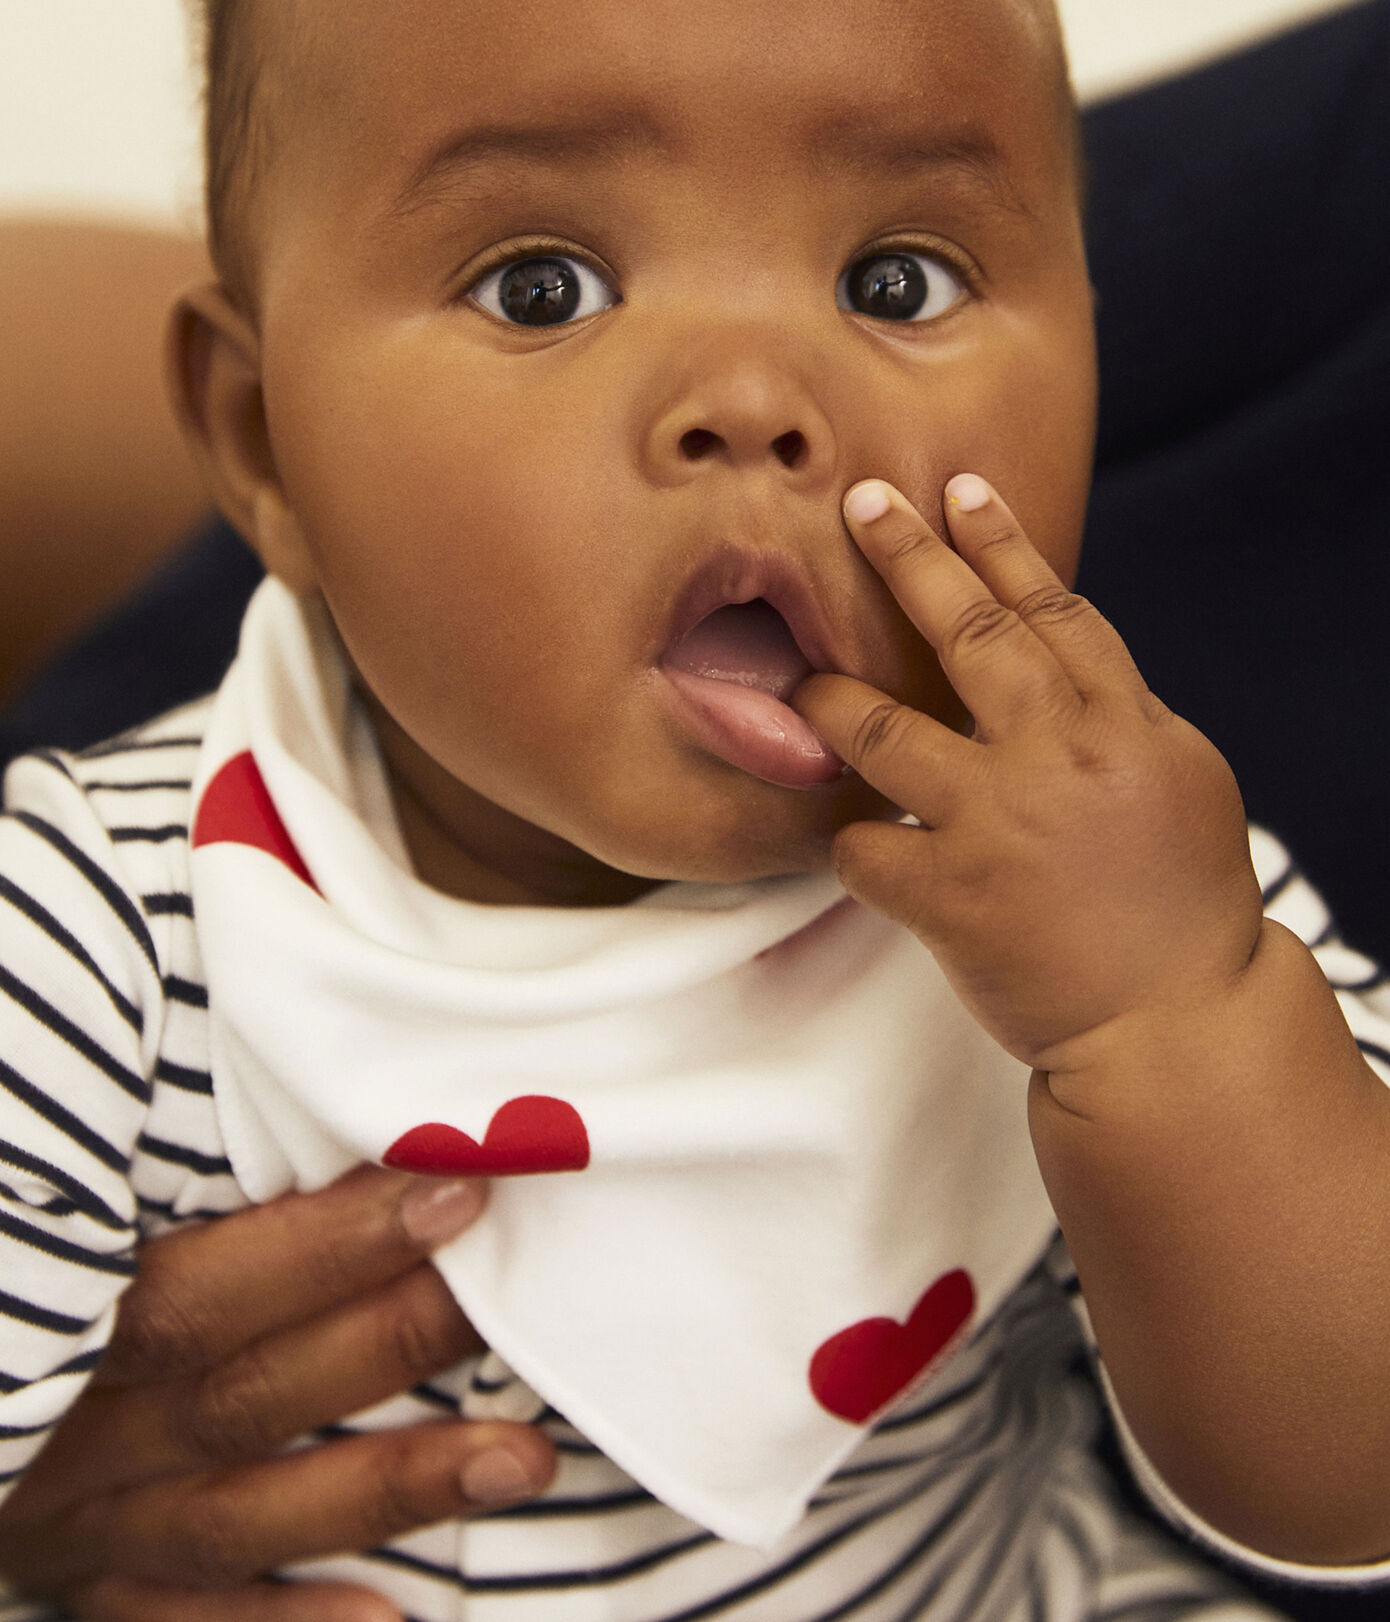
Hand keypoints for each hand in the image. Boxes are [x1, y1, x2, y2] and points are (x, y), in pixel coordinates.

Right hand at [0, 1165, 555, 1620]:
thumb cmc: (45, 1270)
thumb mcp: (68, 1220)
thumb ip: (170, 1182)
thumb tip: (336, 1100)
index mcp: (66, 1321)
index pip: (200, 1289)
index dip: (331, 1243)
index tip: (459, 1188)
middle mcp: (79, 1433)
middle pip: (246, 1391)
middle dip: (388, 1340)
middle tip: (507, 1298)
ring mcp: (91, 1525)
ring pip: (244, 1511)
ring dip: (389, 1486)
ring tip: (522, 1459)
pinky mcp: (99, 1591)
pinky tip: (398, 1619)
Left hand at [793, 474, 1264, 1078]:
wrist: (1176, 1024)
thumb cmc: (1181, 905)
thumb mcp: (1179, 782)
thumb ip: (1112, 715)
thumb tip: (1052, 661)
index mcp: (1122, 725)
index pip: (1053, 611)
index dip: (1002, 543)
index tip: (959, 487)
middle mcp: (1058, 759)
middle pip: (969, 635)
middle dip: (910, 558)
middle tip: (861, 504)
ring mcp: (1000, 826)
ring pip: (886, 732)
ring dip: (834, 699)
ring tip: (800, 678)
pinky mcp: (951, 898)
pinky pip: (863, 849)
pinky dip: (848, 842)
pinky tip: (844, 841)